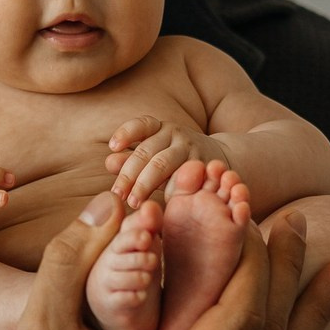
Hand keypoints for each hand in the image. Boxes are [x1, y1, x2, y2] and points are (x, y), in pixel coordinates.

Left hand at [105, 115, 228, 205]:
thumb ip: (132, 159)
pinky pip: (181, 180)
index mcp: (160, 128)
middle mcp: (174, 134)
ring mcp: (190, 148)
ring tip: (132, 203)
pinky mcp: (202, 165)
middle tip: (117, 195)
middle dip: (128, 174)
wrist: (219, 159)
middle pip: (146, 152)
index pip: (141, 125)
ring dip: (144, 185)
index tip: (113, 147)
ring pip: (162, 165)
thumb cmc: (177, 159)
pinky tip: (158, 204)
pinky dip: (168, 193)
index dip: (126, 133)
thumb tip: (110, 163)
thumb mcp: (155, 155)